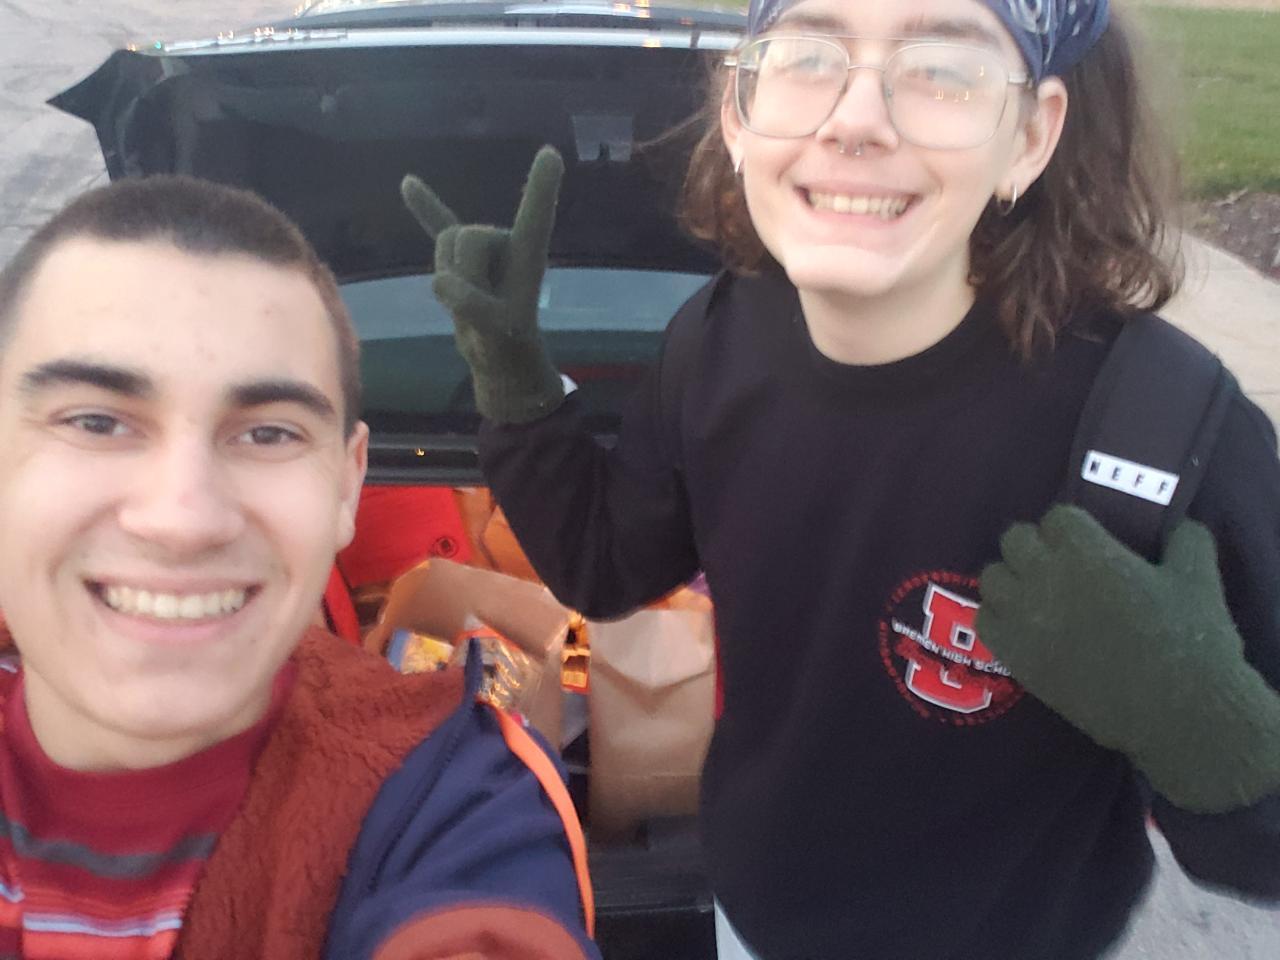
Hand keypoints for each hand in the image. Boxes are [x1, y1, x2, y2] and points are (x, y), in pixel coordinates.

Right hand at [401, 147, 566, 423]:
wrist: (496, 355)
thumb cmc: (508, 344)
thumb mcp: (498, 331)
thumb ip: (473, 305)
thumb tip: (442, 284)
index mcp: (528, 254)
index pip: (535, 216)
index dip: (542, 188)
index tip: (551, 154)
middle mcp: (505, 242)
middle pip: (467, 238)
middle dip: (463, 274)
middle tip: (478, 308)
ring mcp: (481, 247)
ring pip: (445, 246)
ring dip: (447, 279)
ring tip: (465, 301)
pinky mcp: (458, 256)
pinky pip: (437, 225)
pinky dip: (424, 206)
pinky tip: (407, 183)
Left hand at [978, 505, 1279, 812]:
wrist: (1177, 712)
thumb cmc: (1192, 641)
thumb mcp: (1200, 580)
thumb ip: (1187, 542)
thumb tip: (1180, 528)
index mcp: (1087, 552)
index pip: (1057, 517)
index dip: (1072, 529)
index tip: (1086, 544)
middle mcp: (1045, 577)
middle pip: (1016, 539)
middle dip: (1037, 547)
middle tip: (1061, 568)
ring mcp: (1023, 617)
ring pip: (992, 577)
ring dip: (1013, 580)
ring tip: (1039, 596)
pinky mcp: (1014, 656)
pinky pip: (985, 621)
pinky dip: (1000, 618)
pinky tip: (1025, 628)